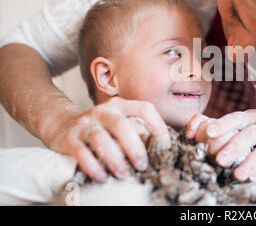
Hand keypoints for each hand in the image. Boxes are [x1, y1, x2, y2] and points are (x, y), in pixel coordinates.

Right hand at [43, 97, 169, 182]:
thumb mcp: (120, 122)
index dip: (158, 126)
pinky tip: (102, 177)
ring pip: (101, 138)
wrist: (63, 124)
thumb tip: (161, 148)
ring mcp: (86, 122)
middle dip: (135, 148)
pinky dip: (93, 166)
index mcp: (121, 105)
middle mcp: (104, 111)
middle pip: (123, 125)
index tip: (164, 146)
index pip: (144, 109)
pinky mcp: (70, 137)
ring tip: (124, 174)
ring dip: (115, 159)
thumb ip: (137, 129)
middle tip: (142, 165)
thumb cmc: (102, 128)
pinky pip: (81, 152)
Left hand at [186, 103, 255, 180]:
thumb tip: (197, 130)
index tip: (209, 131)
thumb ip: (229, 125)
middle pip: (248, 135)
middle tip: (219, 159)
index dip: (223, 124)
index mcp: (253, 116)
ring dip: (249, 163)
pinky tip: (254, 176)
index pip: (237, 118)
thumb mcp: (251, 117)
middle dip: (234, 147)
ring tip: (237, 175)